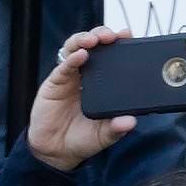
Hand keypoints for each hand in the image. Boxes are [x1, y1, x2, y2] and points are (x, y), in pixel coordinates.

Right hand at [24, 26, 126, 175]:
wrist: (56, 152)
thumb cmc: (81, 139)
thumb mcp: (104, 135)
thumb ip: (117, 128)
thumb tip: (131, 121)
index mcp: (101, 83)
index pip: (110, 55)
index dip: (118, 43)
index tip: (128, 35)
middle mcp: (86, 75)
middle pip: (93, 45)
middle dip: (102, 34)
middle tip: (112, 35)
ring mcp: (69, 77)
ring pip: (75, 48)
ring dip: (85, 39)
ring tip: (94, 40)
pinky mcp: (54, 83)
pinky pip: (63, 67)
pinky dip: (71, 58)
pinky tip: (80, 56)